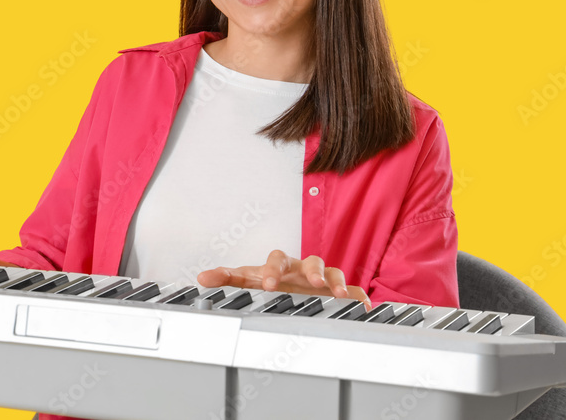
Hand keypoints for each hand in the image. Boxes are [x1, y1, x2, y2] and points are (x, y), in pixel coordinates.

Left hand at [196, 250, 370, 310]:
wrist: (287, 285)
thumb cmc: (267, 280)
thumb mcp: (246, 280)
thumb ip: (225, 278)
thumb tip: (202, 277)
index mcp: (280, 264)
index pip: (277, 259)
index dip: (273, 270)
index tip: (268, 284)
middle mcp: (302, 268)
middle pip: (310, 261)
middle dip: (313, 270)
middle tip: (313, 281)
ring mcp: (320, 278)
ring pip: (333, 272)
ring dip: (336, 281)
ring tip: (339, 294)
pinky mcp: (335, 289)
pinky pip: (351, 288)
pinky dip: (357, 295)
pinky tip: (363, 305)